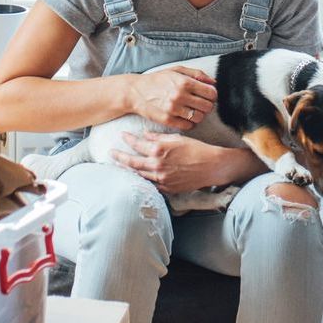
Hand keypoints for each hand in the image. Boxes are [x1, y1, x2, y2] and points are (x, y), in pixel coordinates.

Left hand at [111, 130, 238, 195]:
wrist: (211, 166)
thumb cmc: (197, 149)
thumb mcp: (177, 138)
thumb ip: (158, 137)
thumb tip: (145, 135)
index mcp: (159, 150)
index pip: (137, 144)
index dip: (128, 139)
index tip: (122, 135)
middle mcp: (157, 165)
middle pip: (132, 162)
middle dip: (119, 157)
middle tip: (111, 153)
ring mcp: (160, 178)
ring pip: (138, 174)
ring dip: (127, 169)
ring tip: (119, 165)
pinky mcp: (166, 187)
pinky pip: (150, 183)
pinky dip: (141, 179)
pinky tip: (137, 176)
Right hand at [126, 63, 217, 128]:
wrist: (135, 92)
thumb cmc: (157, 80)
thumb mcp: (176, 70)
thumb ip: (197, 74)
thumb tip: (214, 82)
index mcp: (184, 82)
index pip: (211, 93)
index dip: (212, 95)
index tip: (208, 96)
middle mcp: (180, 96)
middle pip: (208, 106)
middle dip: (207, 105)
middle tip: (201, 104)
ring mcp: (173, 109)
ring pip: (199, 118)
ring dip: (199, 115)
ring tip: (193, 111)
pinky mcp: (167, 121)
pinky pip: (188, 126)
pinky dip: (190, 123)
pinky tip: (185, 117)